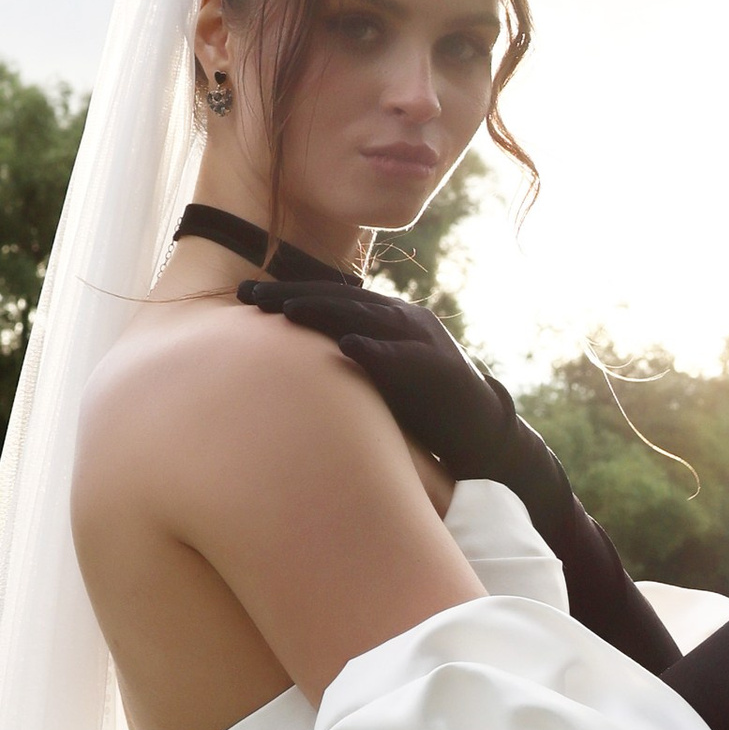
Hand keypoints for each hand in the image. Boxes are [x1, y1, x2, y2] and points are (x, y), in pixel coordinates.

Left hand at [237, 276, 571, 535]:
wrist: (485, 438)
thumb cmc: (425, 411)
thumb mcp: (379, 376)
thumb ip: (348, 358)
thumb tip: (293, 361)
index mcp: (388, 319)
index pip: (331, 296)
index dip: (287, 291)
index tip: (243, 293)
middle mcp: (405, 321)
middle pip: (341, 298)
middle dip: (292, 294)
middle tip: (247, 295)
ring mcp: (425, 342)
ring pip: (368, 317)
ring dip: (325, 311)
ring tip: (285, 310)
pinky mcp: (441, 370)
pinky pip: (406, 356)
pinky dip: (378, 350)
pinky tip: (350, 345)